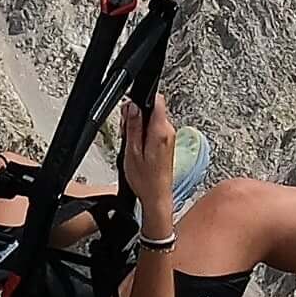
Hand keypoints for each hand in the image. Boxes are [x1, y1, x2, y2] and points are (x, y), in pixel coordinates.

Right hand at [120, 95, 176, 230]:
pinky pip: (154, 129)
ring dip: (138, 125)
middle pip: (152, 109)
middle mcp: (168, 131)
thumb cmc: (145, 180)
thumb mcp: (132, 151)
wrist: (156, 196)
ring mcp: (169, 137)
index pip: (157, 100)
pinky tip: (137, 147)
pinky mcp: (167, 142)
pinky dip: (143, 134)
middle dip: (136, 115)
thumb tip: (133, 106)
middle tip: (126, 131)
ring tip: (131, 143)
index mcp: (160, 131)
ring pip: (152, 119)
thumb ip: (133, 126)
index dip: (140, 100)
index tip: (129, 109)